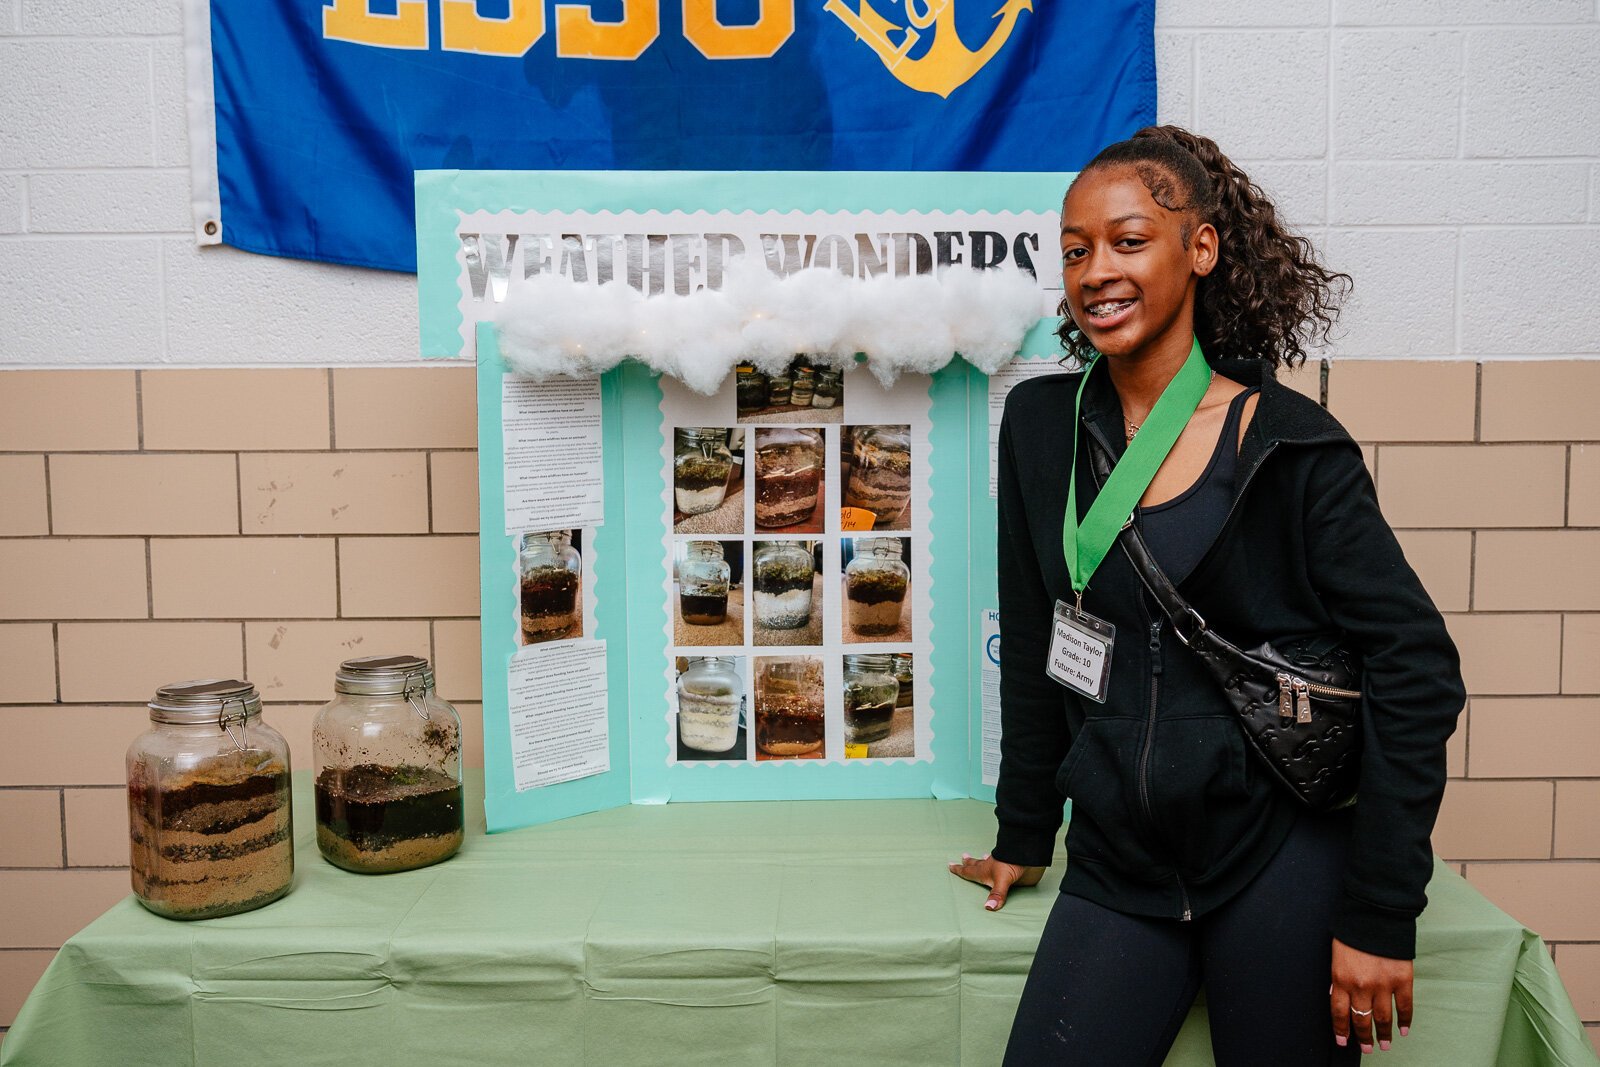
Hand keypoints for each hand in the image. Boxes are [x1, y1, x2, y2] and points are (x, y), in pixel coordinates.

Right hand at [947, 852, 1044, 910]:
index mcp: (985, 871)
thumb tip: (988, 907)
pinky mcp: (1011, 869)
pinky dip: (996, 863)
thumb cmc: (1011, 863)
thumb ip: (996, 894)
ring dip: (982, 861)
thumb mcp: (1002, 880)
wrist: (1028, 853)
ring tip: (980, 857)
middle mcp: (991, 868)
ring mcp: (1001, 868)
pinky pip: (1001, 867)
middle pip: (977, 864)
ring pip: (988, 862)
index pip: (969, 871)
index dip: (960, 870)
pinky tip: (999, 862)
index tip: (951, 865)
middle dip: (969, 863)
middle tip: (963, 857)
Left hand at [1330, 937, 1413, 1053]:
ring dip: (1384, 1034)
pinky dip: (1405, 1021)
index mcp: (1341, 978)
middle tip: (1367, 1049)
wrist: (1375, 915)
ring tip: (1385, 1045)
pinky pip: (1405, 1006)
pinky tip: (1404, 1031)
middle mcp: (1361, 986)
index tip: (1343, 1042)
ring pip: (1383, 1018)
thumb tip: (1336, 995)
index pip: (1339, 1012)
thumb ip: (1337, 977)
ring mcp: (1383, 984)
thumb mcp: (1336, 954)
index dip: (1342, 1030)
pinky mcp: (1402, 980)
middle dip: (1363, 1037)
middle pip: (1361, 1019)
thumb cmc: (1353, 932)